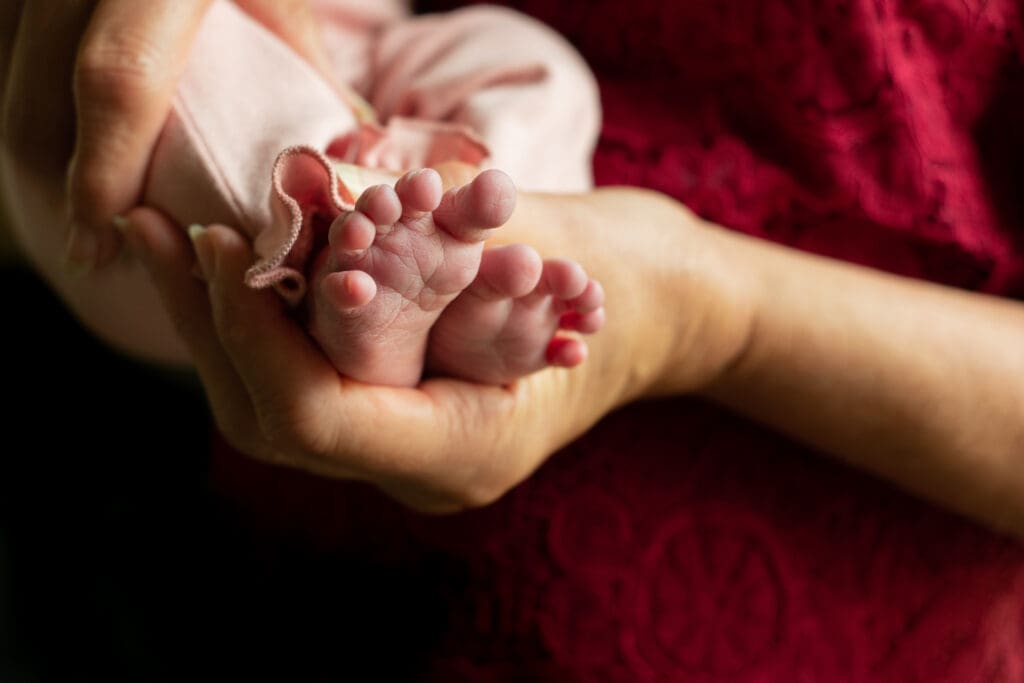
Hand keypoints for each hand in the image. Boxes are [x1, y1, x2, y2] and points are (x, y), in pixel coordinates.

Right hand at [0, 0, 333, 272]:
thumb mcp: (284, 3)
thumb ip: (305, 74)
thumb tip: (344, 168)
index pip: (119, 79)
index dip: (105, 170)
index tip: (103, 237)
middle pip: (46, 85)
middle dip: (58, 178)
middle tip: (90, 245)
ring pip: (11, 70)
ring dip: (36, 144)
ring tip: (76, 206)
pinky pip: (3, 44)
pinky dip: (22, 97)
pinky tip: (55, 140)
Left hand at [117, 184, 754, 511]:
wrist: (665, 313)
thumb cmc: (623, 274)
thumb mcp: (530, 241)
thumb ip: (423, 229)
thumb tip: (303, 187)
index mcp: (465, 449)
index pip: (316, 418)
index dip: (250, 330)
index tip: (215, 240)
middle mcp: (424, 470)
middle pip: (274, 423)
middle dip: (208, 323)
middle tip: (158, 228)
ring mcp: (408, 451)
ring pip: (277, 411)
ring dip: (221, 323)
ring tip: (176, 237)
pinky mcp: (399, 417)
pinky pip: (307, 385)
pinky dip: (265, 326)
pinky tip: (239, 265)